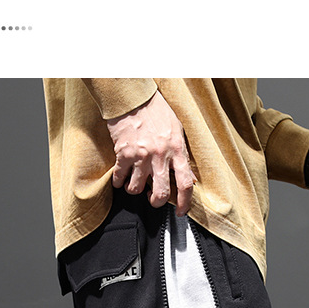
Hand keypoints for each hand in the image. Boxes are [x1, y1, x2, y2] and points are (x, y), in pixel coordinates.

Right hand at [106, 91, 194, 215]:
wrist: (132, 96)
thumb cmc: (155, 110)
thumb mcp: (176, 130)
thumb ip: (181, 154)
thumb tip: (190, 177)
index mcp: (177, 150)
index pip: (186, 183)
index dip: (185, 203)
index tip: (181, 211)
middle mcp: (160, 155)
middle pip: (160, 194)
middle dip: (155, 202)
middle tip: (152, 198)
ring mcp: (141, 156)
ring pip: (136, 189)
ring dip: (134, 190)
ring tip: (134, 182)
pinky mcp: (124, 153)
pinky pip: (119, 178)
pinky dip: (118, 181)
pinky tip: (120, 178)